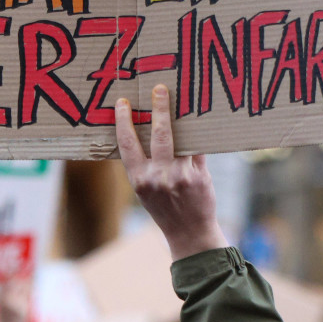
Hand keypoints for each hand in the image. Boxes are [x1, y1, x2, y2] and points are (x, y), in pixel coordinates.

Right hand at [115, 85, 227, 260]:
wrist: (189, 233)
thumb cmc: (163, 209)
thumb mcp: (145, 190)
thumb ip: (144, 166)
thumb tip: (145, 133)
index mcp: (139, 179)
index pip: (128, 144)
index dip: (124, 121)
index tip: (122, 103)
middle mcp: (159, 176)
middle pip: (159, 134)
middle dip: (159, 108)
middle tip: (159, 89)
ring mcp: (181, 175)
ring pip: (181, 138)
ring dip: (180, 116)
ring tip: (182, 98)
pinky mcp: (200, 175)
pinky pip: (197, 148)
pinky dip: (197, 134)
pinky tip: (197, 120)